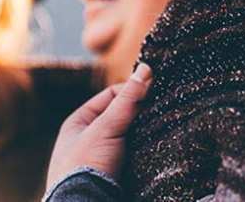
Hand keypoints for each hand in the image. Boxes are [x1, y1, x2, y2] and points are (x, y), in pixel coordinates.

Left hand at [45, 64, 152, 188]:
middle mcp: (90, 139)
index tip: (153, 91)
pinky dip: (148, 153)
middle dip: (142, 115)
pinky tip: (161, 148)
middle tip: (163, 110)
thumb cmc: (85, 167)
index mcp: (78, 123)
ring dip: (147, 135)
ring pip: (133, 139)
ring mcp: (104, 159)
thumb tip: (146, 68)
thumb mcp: (105, 128)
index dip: (131, 92)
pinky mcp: (118, 176)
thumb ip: (126, 101)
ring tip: (166, 128)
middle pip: (123, 118)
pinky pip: (138, 158)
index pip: (110, 96)